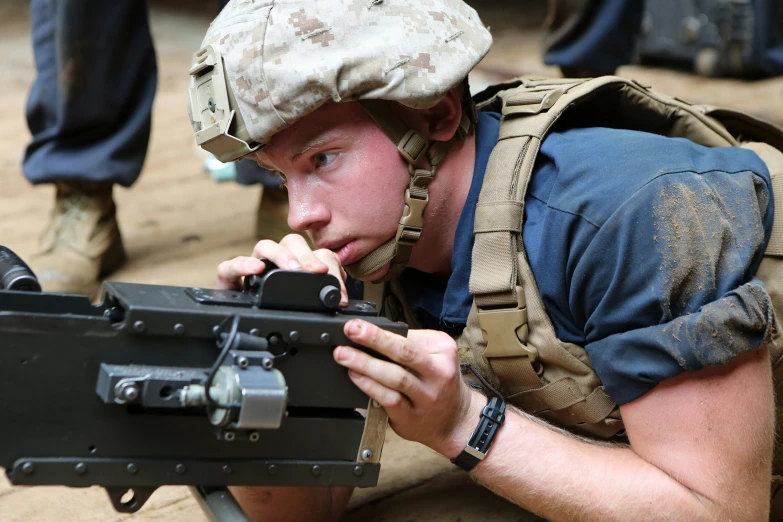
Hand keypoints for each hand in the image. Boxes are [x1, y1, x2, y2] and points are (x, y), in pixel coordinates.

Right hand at [216, 234, 348, 305]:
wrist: (242, 329)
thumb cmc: (273, 314)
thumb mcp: (301, 308)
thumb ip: (319, 298)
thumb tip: (340, 299)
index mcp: (297, 267)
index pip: (315, 255)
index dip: (330, 267)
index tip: (340, 291)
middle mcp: (275, 263)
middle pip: (292, 244)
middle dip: (308, 257)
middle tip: (319, 273)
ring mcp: (252, 268)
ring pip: (265, 247)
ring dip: (282, 255)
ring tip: (294, 270)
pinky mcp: (229, 278)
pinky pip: (230, 265)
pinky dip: (243, 264)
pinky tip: (257, 270)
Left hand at [333, 319, 483, 457]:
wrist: (456, 420)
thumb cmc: (439, 382)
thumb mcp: (437, 356)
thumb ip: (412, 344)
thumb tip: (374, 335)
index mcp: (444, 351)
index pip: (409, 336)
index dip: (380, 329)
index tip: (358, 324)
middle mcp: (438, 373)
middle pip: (404, 352)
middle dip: (374, 339)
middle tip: (351, 330)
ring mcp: (426, 397)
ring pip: (395, 377)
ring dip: (366, 364)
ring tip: (343, 354)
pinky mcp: (412, 417)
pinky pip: (389, 399)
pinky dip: (370, 386)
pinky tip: (355, 377)